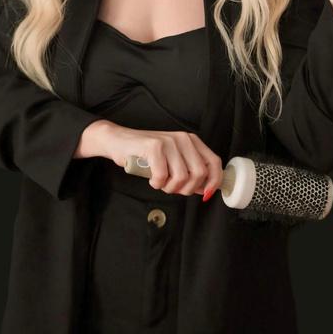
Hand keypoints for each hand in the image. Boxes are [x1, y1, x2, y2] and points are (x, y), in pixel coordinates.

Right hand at [96, 122, 223, 198]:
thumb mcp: (173, 160)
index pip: (214, 162)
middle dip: (186, 189)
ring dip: (169, 187)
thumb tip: (205, 189)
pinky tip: (151, 178)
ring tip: (160, 182)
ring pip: (182, 177)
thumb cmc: (146, 154)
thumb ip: (189, 171)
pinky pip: (162, 176)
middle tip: (172, 187)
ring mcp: (169, 141)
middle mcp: (183, 139)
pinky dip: (156, 183)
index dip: (213, 181)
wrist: (119, 141)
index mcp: (191, 141)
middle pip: (199, 173)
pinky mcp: (154, 147)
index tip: (205, 194)